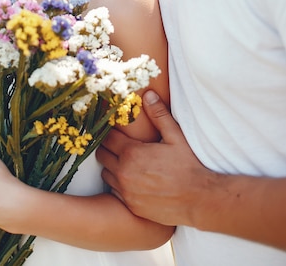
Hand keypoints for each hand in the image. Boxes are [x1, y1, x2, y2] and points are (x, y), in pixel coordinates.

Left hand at [96, 90, 212, 226]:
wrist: (199, 199)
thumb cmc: (188, 166)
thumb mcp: (175, 136)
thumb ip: (159, 114)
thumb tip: (148, 94)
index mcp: (132, 153)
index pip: (107, 138)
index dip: (111, 133)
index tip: (118, 132)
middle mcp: (124, 173)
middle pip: (102, 155)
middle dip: (109, 148)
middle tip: (122, 146)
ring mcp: (126, 192)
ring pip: (106, 174)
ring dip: (113, 167)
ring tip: (128, 163)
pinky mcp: (131, 206)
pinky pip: (115, 192)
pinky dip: (120, 185)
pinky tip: (133, 180)